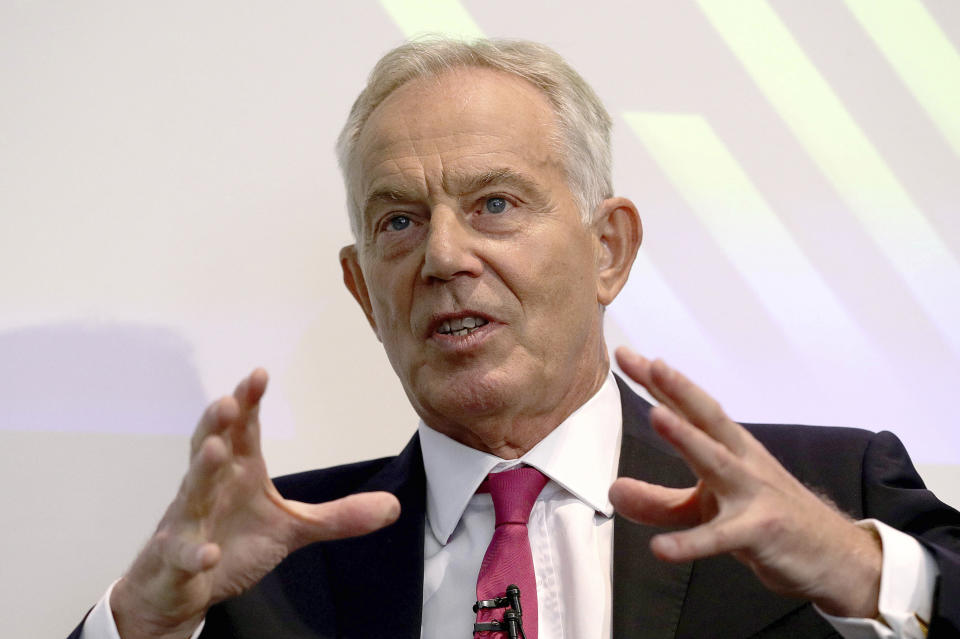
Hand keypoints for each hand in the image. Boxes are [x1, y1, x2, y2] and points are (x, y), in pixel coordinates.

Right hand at [110, 369, 399, 638]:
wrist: (179, 587)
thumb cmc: (230, 541)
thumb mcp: (292, 528)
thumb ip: (338, 516)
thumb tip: (393, 506)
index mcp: (237, 471)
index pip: (242, 430)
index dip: (247, 401)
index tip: (259, 374)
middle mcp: (209, 488)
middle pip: (208, 447)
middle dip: (217, 423)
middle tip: (229, 400)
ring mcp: (187, 521)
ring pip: (191, 491)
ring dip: (201, 470)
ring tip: (214, 449)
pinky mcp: (177, 558)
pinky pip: (184, 553)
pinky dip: (194, 552)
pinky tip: (208, 552)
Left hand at [609, 348, 881, 617]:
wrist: (833, 556)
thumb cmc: (764, 518)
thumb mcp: (706, 509)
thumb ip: (658, 502)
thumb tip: (613, 492)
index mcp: (728, 447)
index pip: (689, 408)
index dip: (659, 382)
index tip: (627, 354)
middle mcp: (741, 460)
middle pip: (707, 418)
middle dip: (679, 389)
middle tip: (652, 363)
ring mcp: (753, 493)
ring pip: (717, 461)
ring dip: (687, 437)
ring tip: (656, 416)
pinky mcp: (760, 532)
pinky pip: (722, 537)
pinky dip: (691, 542)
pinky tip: (661, 547)